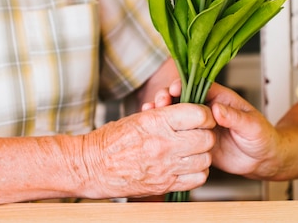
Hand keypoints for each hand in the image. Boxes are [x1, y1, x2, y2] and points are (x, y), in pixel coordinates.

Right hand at [82, 103, 214, 198]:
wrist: (91, 166)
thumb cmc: (112, 140)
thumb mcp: (139, 117)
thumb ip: (167, 115)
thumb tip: (192, 113)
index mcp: (157, 122)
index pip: (199, 115)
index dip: (205, 115)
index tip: (202, 117)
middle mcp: (164, 144)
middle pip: (206, 138)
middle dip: (205, 134)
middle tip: (198, 133)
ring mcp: (165, 166)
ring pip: (205, 159)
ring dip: (202, 154)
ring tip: (192, 151)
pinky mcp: (164, 185)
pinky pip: (197, 179)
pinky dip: (197, 172)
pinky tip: (188, 166)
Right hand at [143, 81, 289, 179]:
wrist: (263, 160)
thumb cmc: (263, 138)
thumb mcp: (252, 126)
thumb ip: (234, 117)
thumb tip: (217, 109)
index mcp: (220, 98)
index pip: (198, 86)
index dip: (184, 85)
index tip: (172, 89)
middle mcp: (208, 110)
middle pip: (183, 99)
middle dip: (169, 98)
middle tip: (159, 102)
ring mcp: (200, 126)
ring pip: (178, 117)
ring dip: (164, 115)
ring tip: (151, 115)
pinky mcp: (196, 142)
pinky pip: (180, 135)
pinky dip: (167, 134)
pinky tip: (156, 135)